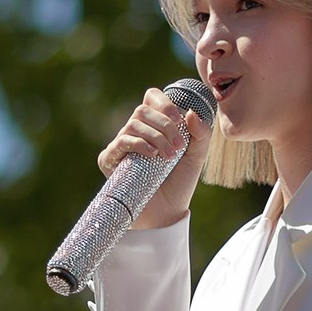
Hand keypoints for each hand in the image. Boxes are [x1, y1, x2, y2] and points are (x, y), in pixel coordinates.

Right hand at [97, 89, 209, 228]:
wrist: (165, 213)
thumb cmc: (178, 183)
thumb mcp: (196, 156)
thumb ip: (201, 134)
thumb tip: (190, 113)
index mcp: (153, 125)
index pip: (152, 97)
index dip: (164, 103)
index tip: (179, 120)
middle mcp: (135, 131)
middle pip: (143, 109)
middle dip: (165, 125)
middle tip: (179, 147)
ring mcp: (120, 145)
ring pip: (134, 124)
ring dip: (157, 137)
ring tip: (169, 157)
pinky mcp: (110, 159)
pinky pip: (122, 141)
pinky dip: (140, 144)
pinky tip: (153, 156)